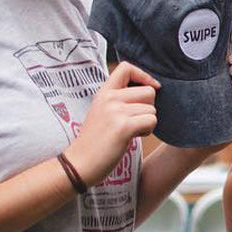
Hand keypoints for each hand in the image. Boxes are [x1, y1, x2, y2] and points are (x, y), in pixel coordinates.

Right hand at [65, 61, 159, 186]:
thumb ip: (118, 99)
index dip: (144, 76)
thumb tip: (149, 90)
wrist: (78, 164)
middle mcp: (109, 98)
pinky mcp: (123, 126)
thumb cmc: (95, 141)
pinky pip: (151, 121)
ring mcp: (116, 111)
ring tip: (130, 132)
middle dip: (149, 108)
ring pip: (152, 109)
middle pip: (149, 91)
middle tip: (135, 121)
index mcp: (103, 92)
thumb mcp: (102, 111)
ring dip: (147, 123)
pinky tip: (132, 138)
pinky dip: (147, 131)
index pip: (126, 67)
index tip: (150, 88)